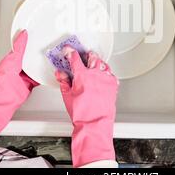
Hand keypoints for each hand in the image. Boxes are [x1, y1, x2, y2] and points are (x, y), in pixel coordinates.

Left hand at [0, 30, 38, 145]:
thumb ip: (19, 46)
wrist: (3, 98)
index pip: (21, 50)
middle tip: (45, 48)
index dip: (28, 44)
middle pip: (29, 60)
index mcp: (12, 61)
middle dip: (36, 56)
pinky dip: (42, 77)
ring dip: (40, 66)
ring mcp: (23, 78)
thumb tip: (23, 33)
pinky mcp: (28, 86)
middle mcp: (17, 69)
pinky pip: (38, 80)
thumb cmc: (2, 80)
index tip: (35, 38)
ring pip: (34, 70)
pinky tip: (47, 73)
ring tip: (48, 59)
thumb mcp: (13, 58)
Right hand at [55, 46, 118, 166]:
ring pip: (103, 63)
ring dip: (97, 62)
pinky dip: (105, 72)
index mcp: (82, 76)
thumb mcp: (67, 96)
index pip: (74, 58)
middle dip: (86, 54)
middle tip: (83, 56)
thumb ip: (64, 81)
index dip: (70, 52)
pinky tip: (102, 75)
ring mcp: (105, 79)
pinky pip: (110, 74)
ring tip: (93, 65)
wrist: (94, 123)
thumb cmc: (82, 112)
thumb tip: (60, 73)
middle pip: (92, 56)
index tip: (68, 50)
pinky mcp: (113, 85)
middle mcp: (95, 74)